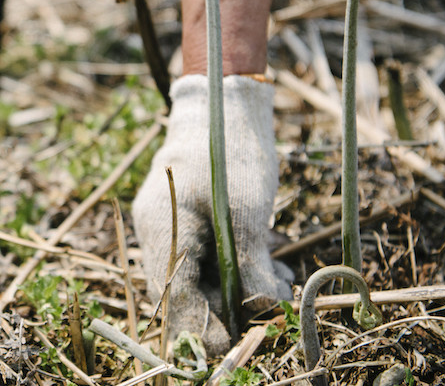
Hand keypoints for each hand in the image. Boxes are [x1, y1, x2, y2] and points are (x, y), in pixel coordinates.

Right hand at [133, 74, 291, 355]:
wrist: (225, 100)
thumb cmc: (231, 149)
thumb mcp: (246, 210)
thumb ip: (249, 266)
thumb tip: (262, 315)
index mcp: (160, 229)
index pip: (172, 298)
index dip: (201, 328)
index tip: (234, 344)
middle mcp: (162, 232)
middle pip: (187, 293)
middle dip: (230, 310)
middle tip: (271, 317)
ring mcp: (177, 226)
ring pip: (206, 278)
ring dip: (244, 291)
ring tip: (283, 285)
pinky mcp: (198, 221)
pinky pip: (216, 259)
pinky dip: (246, 269)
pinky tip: (277, 269)